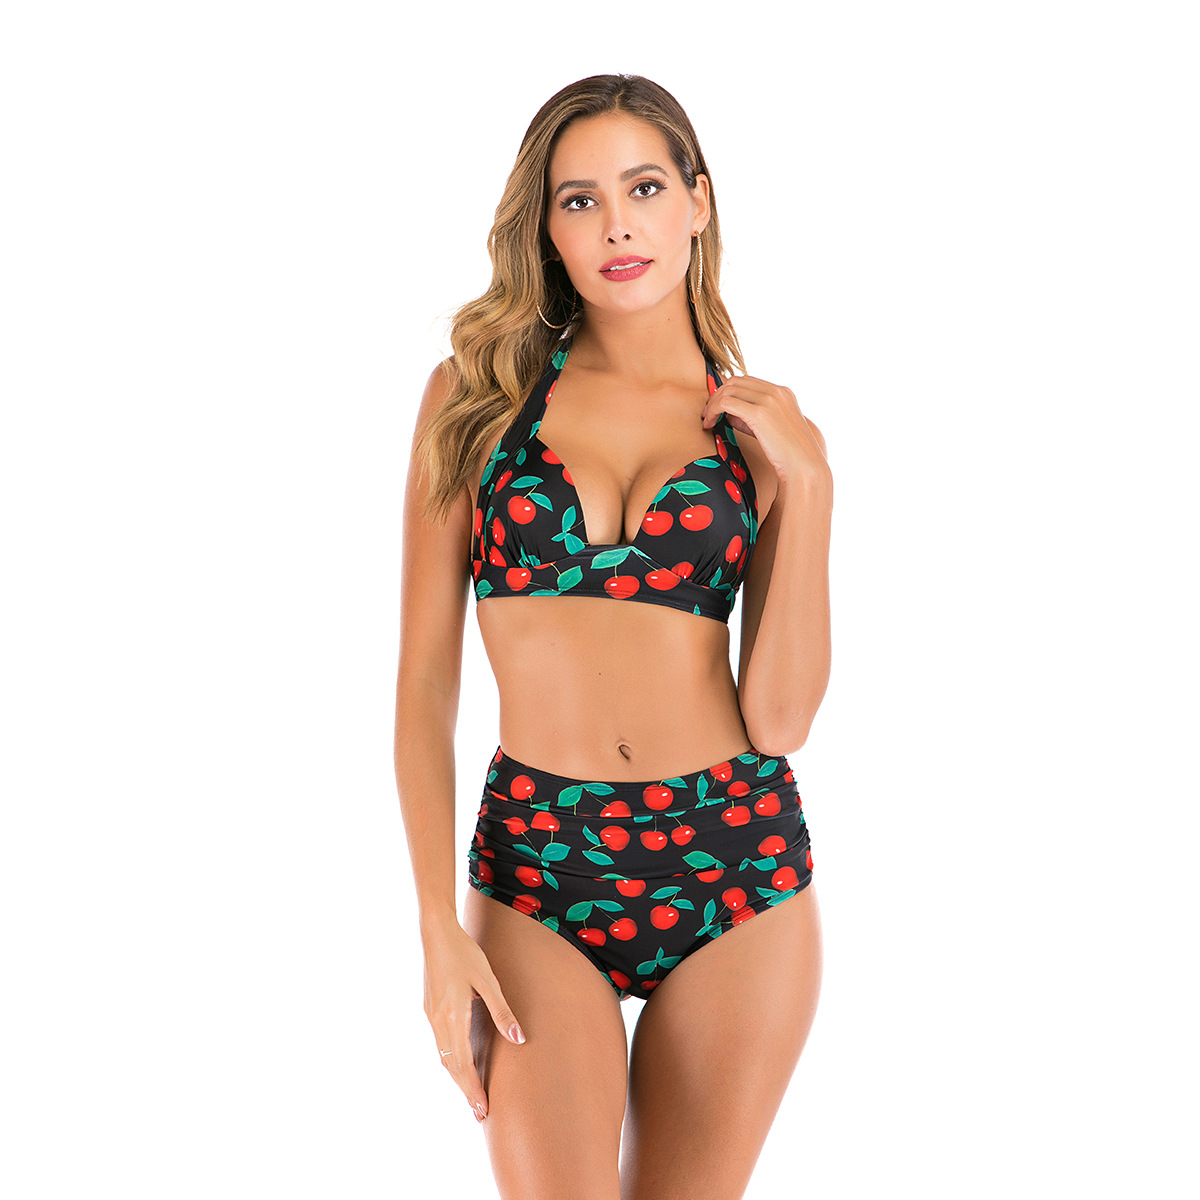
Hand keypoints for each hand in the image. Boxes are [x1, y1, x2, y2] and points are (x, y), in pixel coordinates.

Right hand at [422, 918, 524, 1123]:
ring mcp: (430, 1015)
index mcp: (453, 1016)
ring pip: (443, 1056)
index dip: (473, 1088)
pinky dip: (450, 1060)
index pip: (463, 1064)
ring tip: (471, 1094)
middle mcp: (438, 1021)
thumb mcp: (487, 980)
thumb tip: (519, 1038)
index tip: (482, 1109)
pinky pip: (439, 1044)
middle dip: (465, 1090)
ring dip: (457, 1078)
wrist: (436, 933)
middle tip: (479, 1112)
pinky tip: (459, 1064)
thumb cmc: (464, 952)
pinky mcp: (429, 1008)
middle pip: (451, 1066)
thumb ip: (502, 1010)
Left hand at [703, 374, 829, 489]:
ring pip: (728, 390)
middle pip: (735, 382)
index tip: (718, 409)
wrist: (804, 467)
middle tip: (707, 414)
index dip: (728, 392)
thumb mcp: (772, 429)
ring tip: (707, 421)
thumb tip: (728, 414)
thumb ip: (752, 417)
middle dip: (717, 395)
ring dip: (713, 404)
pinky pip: (726, 403)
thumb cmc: (788, 455)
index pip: (747, 381)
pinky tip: (709, 424)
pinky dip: (713, 411)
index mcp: (783, 392)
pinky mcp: (759, 413)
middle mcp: (776, 391)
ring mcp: (769, 400)